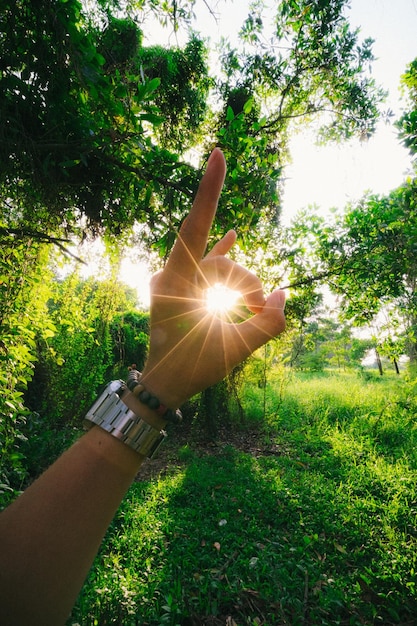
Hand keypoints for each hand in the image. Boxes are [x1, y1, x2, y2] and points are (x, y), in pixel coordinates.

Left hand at [141, 148, 285, 407]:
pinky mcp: (181, 286)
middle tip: (260, 312)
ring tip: (254, 309)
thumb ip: (266, 325)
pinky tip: (233, 233)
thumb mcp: (235, 351)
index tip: (217, 153)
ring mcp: (175, 280)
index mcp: (175, 284)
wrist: (161, 386)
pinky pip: (204, 261)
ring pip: (218, 266)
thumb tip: (283, 297)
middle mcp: (171, 274)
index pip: (194, 227)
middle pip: (221, 261)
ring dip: (241, 283)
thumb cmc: (192, 370)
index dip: (208, 190)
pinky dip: (220, 251)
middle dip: (246, 284)